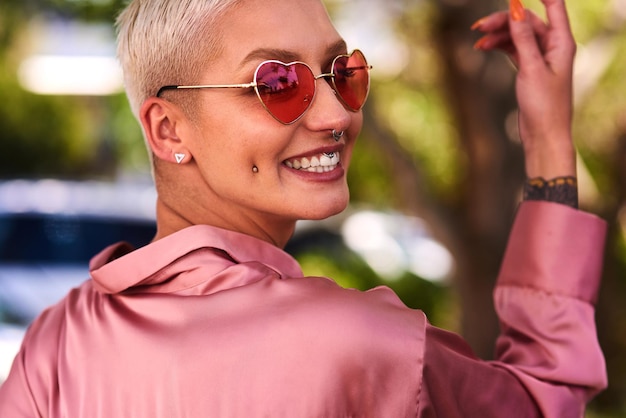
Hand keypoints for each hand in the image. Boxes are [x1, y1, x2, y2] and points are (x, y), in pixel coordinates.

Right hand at [472, 0, 576, 178]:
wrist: (544, 136)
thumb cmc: (544, 106)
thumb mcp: (532, 69)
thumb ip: (524, 39)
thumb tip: (516, 11)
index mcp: (562, 43)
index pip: (553, 6)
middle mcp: (554, 48)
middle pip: (527, 22)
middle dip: (503, 21)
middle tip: (479, 26)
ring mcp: (541, 59)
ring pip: (517, 36)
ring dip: (498, 35)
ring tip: (477, 40)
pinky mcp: (529, 70)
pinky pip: (513, 50)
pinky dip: (499, 47)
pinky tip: (484, 47)